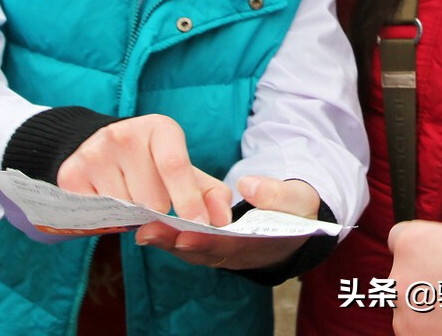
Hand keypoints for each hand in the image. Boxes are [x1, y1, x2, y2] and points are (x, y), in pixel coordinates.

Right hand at [57, 114, 231, 226]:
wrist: (96, 145)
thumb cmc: (150, 163)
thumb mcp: (184, 169)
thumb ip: (211, 194)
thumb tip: (223, 220)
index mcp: (158, 128)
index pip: (174, 166)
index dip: (188, 200)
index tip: (200, 226)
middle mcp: (123, 134)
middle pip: (152, 199)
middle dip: (158, 212)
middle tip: (150, 199)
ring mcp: (94, 152)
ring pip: (127, 210)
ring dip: (133, 216)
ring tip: (129, 197)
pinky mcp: (72, 173)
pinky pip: (100, 214)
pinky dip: (109, 217)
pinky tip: (109, 199)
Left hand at [136, 176, 319, 269]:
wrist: (298, 222)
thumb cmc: (299, 208)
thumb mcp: (299, 198)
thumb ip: (277, 194)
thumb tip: (249, 186)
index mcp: (264, 245)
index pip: (231, 247)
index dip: (207, 242)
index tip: (184, 235)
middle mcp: (242, 255)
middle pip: (205, 252)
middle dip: (176, 244)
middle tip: (148, 232)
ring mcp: (227, 252)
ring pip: (194, 251)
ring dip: (167, 241)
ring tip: (142, 229)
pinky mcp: (214, 245)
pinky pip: (190, 244)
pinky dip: (170, 237)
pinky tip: (148, 226)